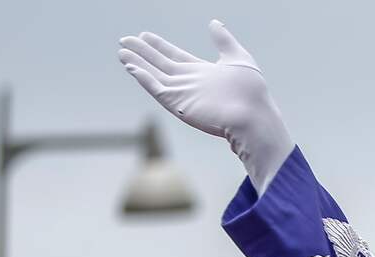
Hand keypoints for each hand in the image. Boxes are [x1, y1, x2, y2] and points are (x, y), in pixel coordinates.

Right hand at [118, 20, 292, 190]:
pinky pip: (158, 89)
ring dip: (138, 64)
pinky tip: (132, 67)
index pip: (175, 56)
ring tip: (122, 52)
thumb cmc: (250, 90)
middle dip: (142, 53)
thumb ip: (223, 40)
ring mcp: (184, 94)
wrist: (252, 115)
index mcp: (202, 73)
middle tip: (125, 40)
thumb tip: (214, 22)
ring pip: (155, 76)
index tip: (145, 35)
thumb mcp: (238, 58)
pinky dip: (144, 79)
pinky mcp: (180, 105)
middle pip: (160, 64)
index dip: (160, 46)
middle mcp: (190, 83)